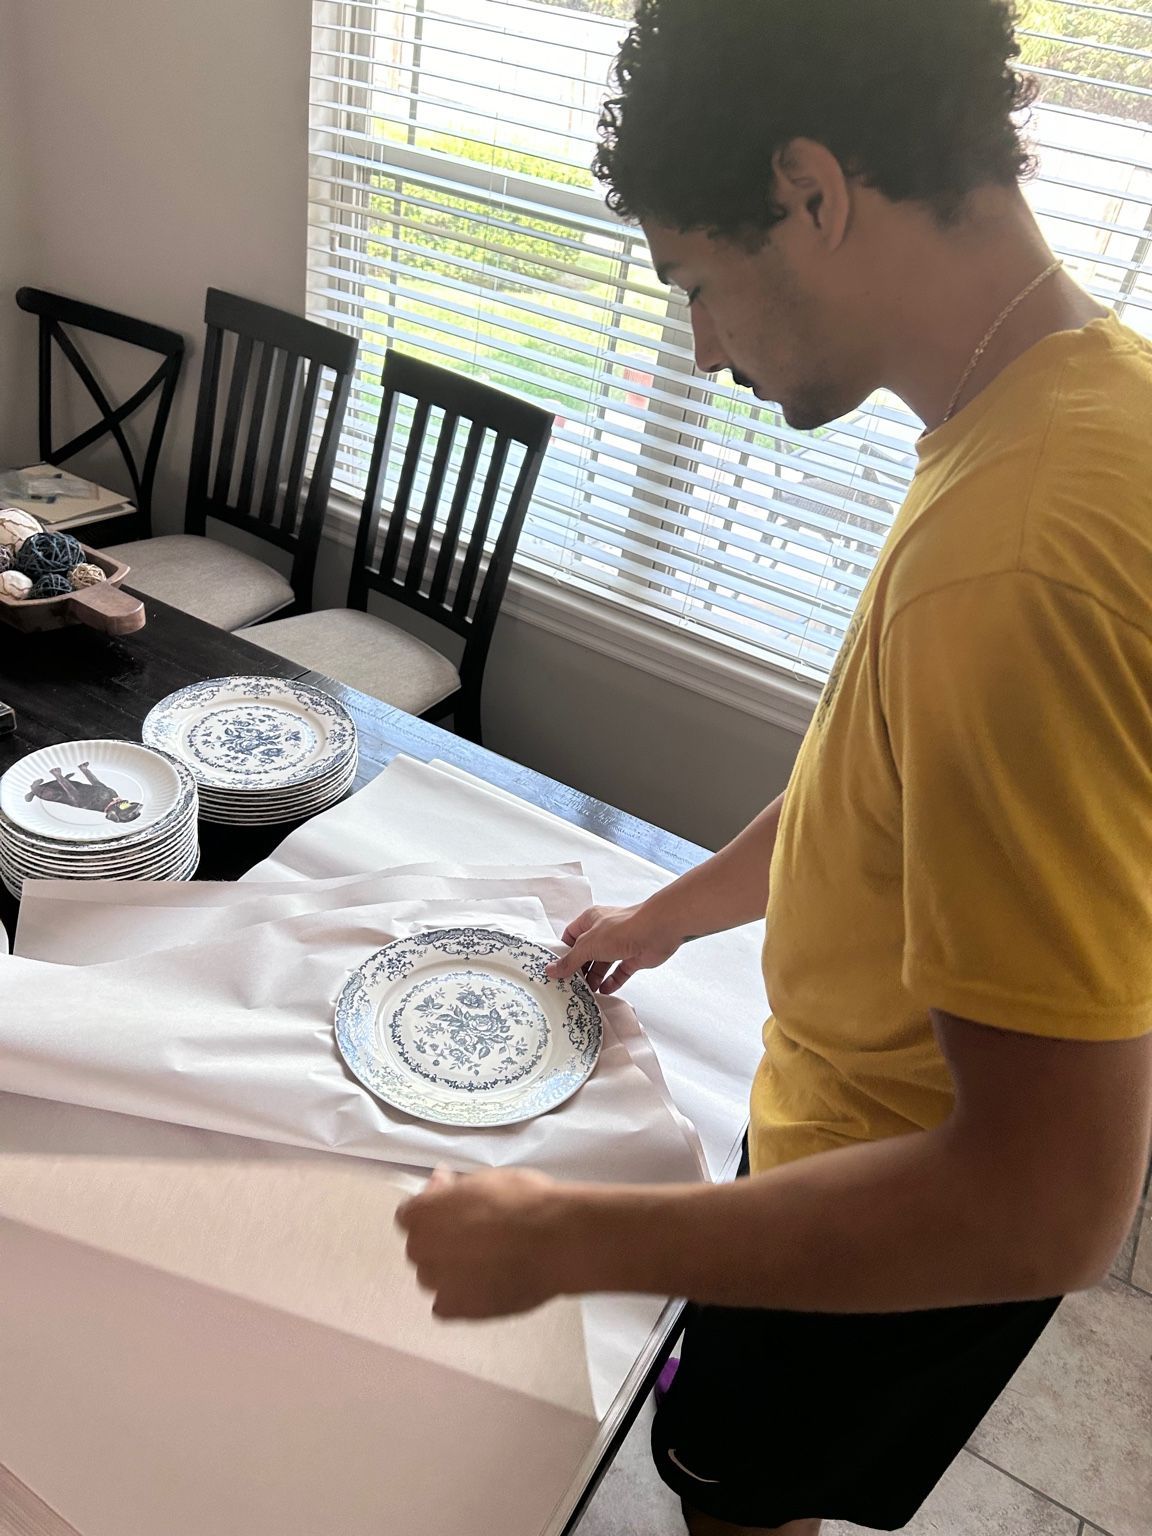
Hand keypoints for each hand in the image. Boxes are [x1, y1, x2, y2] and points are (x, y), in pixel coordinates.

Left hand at [396, 1167, 574, 1319]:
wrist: (554, 1242)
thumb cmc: (523, 1200)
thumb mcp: (485, 1178)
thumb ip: (454, 1188)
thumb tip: (440, 1182)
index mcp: (423, 1214)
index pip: (410, 1214)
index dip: (433, 1208)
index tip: (455, 1203)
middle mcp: (422, 1250)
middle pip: (422, 1246)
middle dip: (441, 1238)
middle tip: (476, 1231)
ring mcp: (438, 1283)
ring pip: (434, 1276)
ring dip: (449, 1268)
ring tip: (485, 1260)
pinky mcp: (460, 1310)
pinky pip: (446, 1304)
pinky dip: (459, 1295)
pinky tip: (482, 1284)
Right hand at [545, 901, 685, 993]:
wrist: (657, 931)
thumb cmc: (620, 930)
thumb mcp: (588, 945)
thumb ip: (570, 960)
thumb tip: (550, 970)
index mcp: (590, 920)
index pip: (571, 936)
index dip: (563, 951)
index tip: (556, 969)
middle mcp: (604, 932)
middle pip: (587, 953)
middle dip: (579, 969)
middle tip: (570, 986)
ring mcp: (620, 945)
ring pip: (603, 964)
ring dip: (594, 978)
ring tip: (586, 992)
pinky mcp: (633, 957)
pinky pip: (620, 972)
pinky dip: (612, 982)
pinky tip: (604, 992)